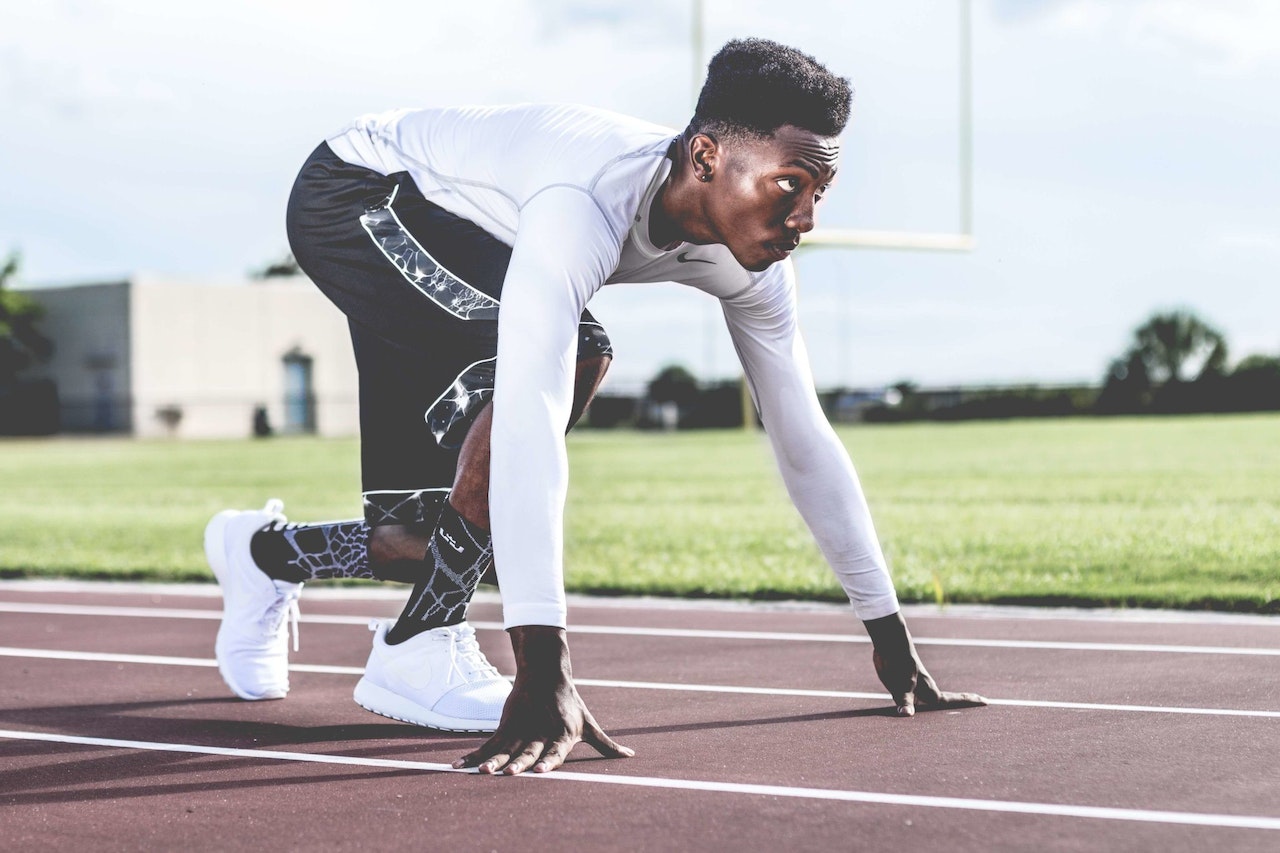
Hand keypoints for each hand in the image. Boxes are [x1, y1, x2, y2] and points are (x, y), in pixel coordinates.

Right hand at [452, 625, 632, 774]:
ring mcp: (521, 729)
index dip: (549, 761)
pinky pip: (489, 744)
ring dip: (492, 761)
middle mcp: (541, 732)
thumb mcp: (589, 724)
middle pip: (529, 750)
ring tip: (481, 772)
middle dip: (518, 763)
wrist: (545, 672)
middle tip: (509, 774)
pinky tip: (460, 767)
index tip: (540, 771)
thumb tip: (631, 756)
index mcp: (563, 734)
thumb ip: (606, 745)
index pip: (556, 750)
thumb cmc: (570, 703)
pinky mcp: (506, 725)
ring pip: (506, 748)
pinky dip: (474, 756)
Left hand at [864, 612, 987, 716]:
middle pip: (947, 701)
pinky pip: (916, 698)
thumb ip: (904, 702)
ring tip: (950, 712)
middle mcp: (926, 690)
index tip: (987, 701)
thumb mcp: (901, 686)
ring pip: (930, 700)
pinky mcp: (905, 684)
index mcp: (931, 692)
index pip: (955, 700)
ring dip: (940, 705)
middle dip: (961, 704)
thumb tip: (906, 715)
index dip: (970, 701)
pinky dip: (920, 704)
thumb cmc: (898, 664)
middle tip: (978, 704)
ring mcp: (917, 686)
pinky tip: (916, 707)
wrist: (890, 644)